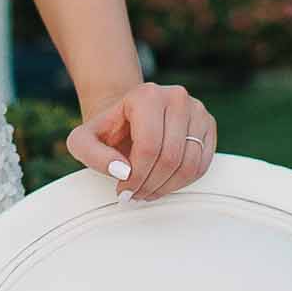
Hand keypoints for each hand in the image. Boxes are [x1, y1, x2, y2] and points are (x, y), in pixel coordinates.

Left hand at [67, 82, 216, 201]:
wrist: (127, 118)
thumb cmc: (107, 131)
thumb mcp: (83, 140)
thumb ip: (93, 155)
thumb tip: (123, 171)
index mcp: (146, 96)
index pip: (149, 146)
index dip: (137, 176)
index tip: (123, 189)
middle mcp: (176, 97)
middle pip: (170, 157)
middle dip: (150, 184)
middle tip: (135, 195)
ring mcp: (196, 110)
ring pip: (189, 165)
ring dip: (166, 187)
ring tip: (146, 191)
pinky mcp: (208, 126)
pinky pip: (201, 165)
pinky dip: (182, 182)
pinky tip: (162, 183)